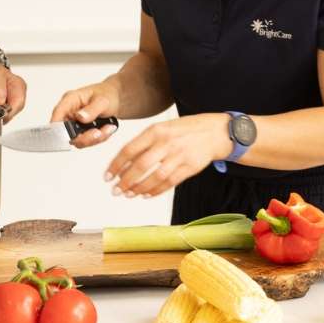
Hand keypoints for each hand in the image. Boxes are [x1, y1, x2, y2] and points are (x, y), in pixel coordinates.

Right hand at [50, 80, 120, 147]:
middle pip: (66, 133)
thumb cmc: (107, 94)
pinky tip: (108, 128)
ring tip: (108, 127)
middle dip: (84, 137)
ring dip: (94, 138)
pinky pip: (87, 142)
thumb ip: (92, 109)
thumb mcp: (103, 100)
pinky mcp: (82, 133)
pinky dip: (99, 138)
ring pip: (78, 141)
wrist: (116, 100)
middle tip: (98, 132)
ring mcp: (75, 124)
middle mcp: (70, 113)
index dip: (57, 126)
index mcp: (70, 100)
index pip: (58, 113)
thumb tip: (80, 117)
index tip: (66, 135)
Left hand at [105, 113, 231, 198]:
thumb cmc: (185, 130)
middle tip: (115, 190)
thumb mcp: (163, 128)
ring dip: (139, 188)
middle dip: (125, 181)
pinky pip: (169, 182)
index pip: (130, 149)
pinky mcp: (189, 168)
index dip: (116, 165)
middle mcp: (166, 143)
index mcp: (156, 130)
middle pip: (140, 166)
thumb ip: (145, 142)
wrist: (215, 132)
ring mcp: (179, 156)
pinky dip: (156, 190)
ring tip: (129, 194)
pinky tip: (146, 194)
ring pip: (155, 177)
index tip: (108, 176)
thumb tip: (124, 162)